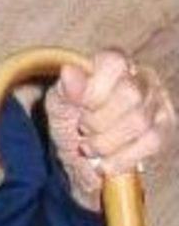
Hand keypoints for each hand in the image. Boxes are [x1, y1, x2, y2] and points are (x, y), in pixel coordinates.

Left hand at [46, 50, 176, 211]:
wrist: (81, 159)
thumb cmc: (71, 123)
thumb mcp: (58, 106)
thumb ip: (65, 90)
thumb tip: (69, 71)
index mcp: (113, 64)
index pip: (114, 62)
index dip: (94, 89)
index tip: (80, 109)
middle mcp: (142, 77)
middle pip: (130, 95)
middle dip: (98, 121)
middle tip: (83, 129)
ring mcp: (158, 103)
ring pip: (140, 121)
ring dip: (106, 143)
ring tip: (89, 147)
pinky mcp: (165, 128)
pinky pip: (150, 143)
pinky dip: (121, 158)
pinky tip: (105, 163)